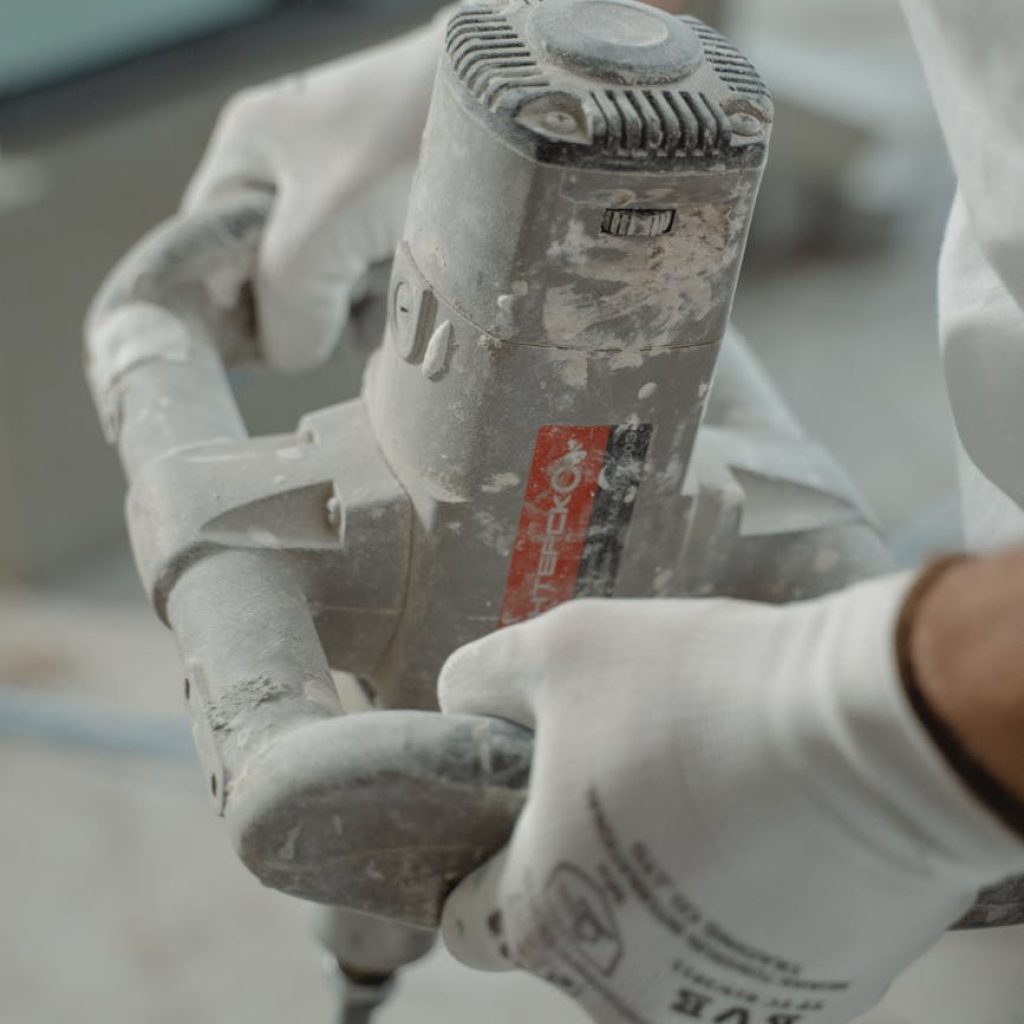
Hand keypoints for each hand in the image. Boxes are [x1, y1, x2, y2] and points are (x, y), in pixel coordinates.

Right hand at [183, 11, 450, 371]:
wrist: (522, 108)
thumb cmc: (418, 135)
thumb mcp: (326, 221)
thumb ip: (285, 297)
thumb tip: (288, 356)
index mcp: (251, 154)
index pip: (205, 254)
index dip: (232, 308)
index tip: (279, 333)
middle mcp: (295, 174)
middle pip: (277, 285)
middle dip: (318, 303)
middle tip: (358, 279)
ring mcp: (354, 199)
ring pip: (336, 294)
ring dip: (370, 302)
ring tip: (403, 265)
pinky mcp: (403, 221)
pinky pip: (386, 287)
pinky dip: (405, 293)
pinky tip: (429, 273)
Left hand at [437, 576, 1023, 1023]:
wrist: (876, 734)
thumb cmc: (701, 696)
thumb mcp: (561, 651)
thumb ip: (483, 680)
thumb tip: (460, 699)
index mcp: (544, 921)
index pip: (468, 920)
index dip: (481, 858)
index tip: (519, 810)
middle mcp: (625, 993)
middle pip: (576, 928)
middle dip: (586, 861)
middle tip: (632, 777)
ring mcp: (724, 1006)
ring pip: (666, 946)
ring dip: (675, 883)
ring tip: (715, 793)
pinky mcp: (816, 997)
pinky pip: (752, 947)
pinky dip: (755, 897)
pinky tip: (778, 825)